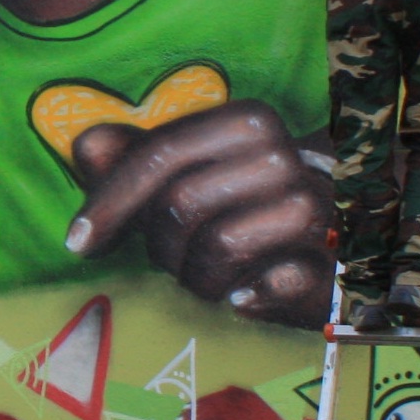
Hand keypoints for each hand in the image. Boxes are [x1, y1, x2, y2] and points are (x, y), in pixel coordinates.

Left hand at [66, 100, 335, 328]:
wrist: (341, 241)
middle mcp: (285, 155)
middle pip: (181, 204)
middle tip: (172, 260)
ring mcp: (315, 207)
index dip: (111, 201)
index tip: (78, 242)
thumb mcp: (191, 176)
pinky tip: (244, 297)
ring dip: (198, 278)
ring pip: (219, 247)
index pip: (161, 154)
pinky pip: (275, 283)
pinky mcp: (333, 261)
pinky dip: (250, 296)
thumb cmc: (246, 208)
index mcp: (248, 121)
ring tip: (210, 276)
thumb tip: (86, 144)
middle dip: (160, 246)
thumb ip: (136, 160)